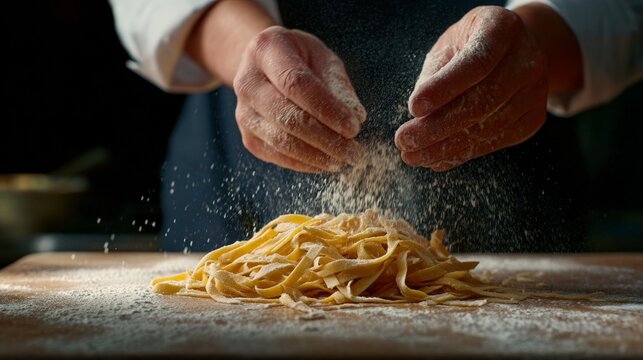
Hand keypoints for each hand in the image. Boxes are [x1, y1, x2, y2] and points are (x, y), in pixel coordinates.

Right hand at [234, 26, 366, 172]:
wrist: (265, 69)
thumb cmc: (300, 60)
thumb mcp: (323, 58)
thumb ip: (338, 85)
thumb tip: (356, 117)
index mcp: (266, 50)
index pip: (296, 84)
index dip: (327, 109)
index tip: (353, 127)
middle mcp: (247, 81)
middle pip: (286, 116)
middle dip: (325, 138)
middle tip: (354, 152)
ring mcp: (243, 112)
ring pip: (280, 141)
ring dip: (316, 156)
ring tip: (344, 160)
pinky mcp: (248, 137)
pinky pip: (276, 156)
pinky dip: (304, 163)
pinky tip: (325, 162)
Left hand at [395, 6, 547, 171]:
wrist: (511, 52)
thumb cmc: (468, 47)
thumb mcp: (448, 47)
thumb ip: (434, 76)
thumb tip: (418, 119)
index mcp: (501, 29)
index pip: (475, 63)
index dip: (443, 89)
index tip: (412, 108)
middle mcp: (527, 59)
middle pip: (482, 101)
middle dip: (437, 127)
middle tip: (404, 142)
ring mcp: (535, 91)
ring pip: (488, 127)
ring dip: (445, 148)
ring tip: (414, 156)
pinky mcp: (534, 119)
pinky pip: (495, 141)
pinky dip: (463, 154)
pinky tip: (437, 159)